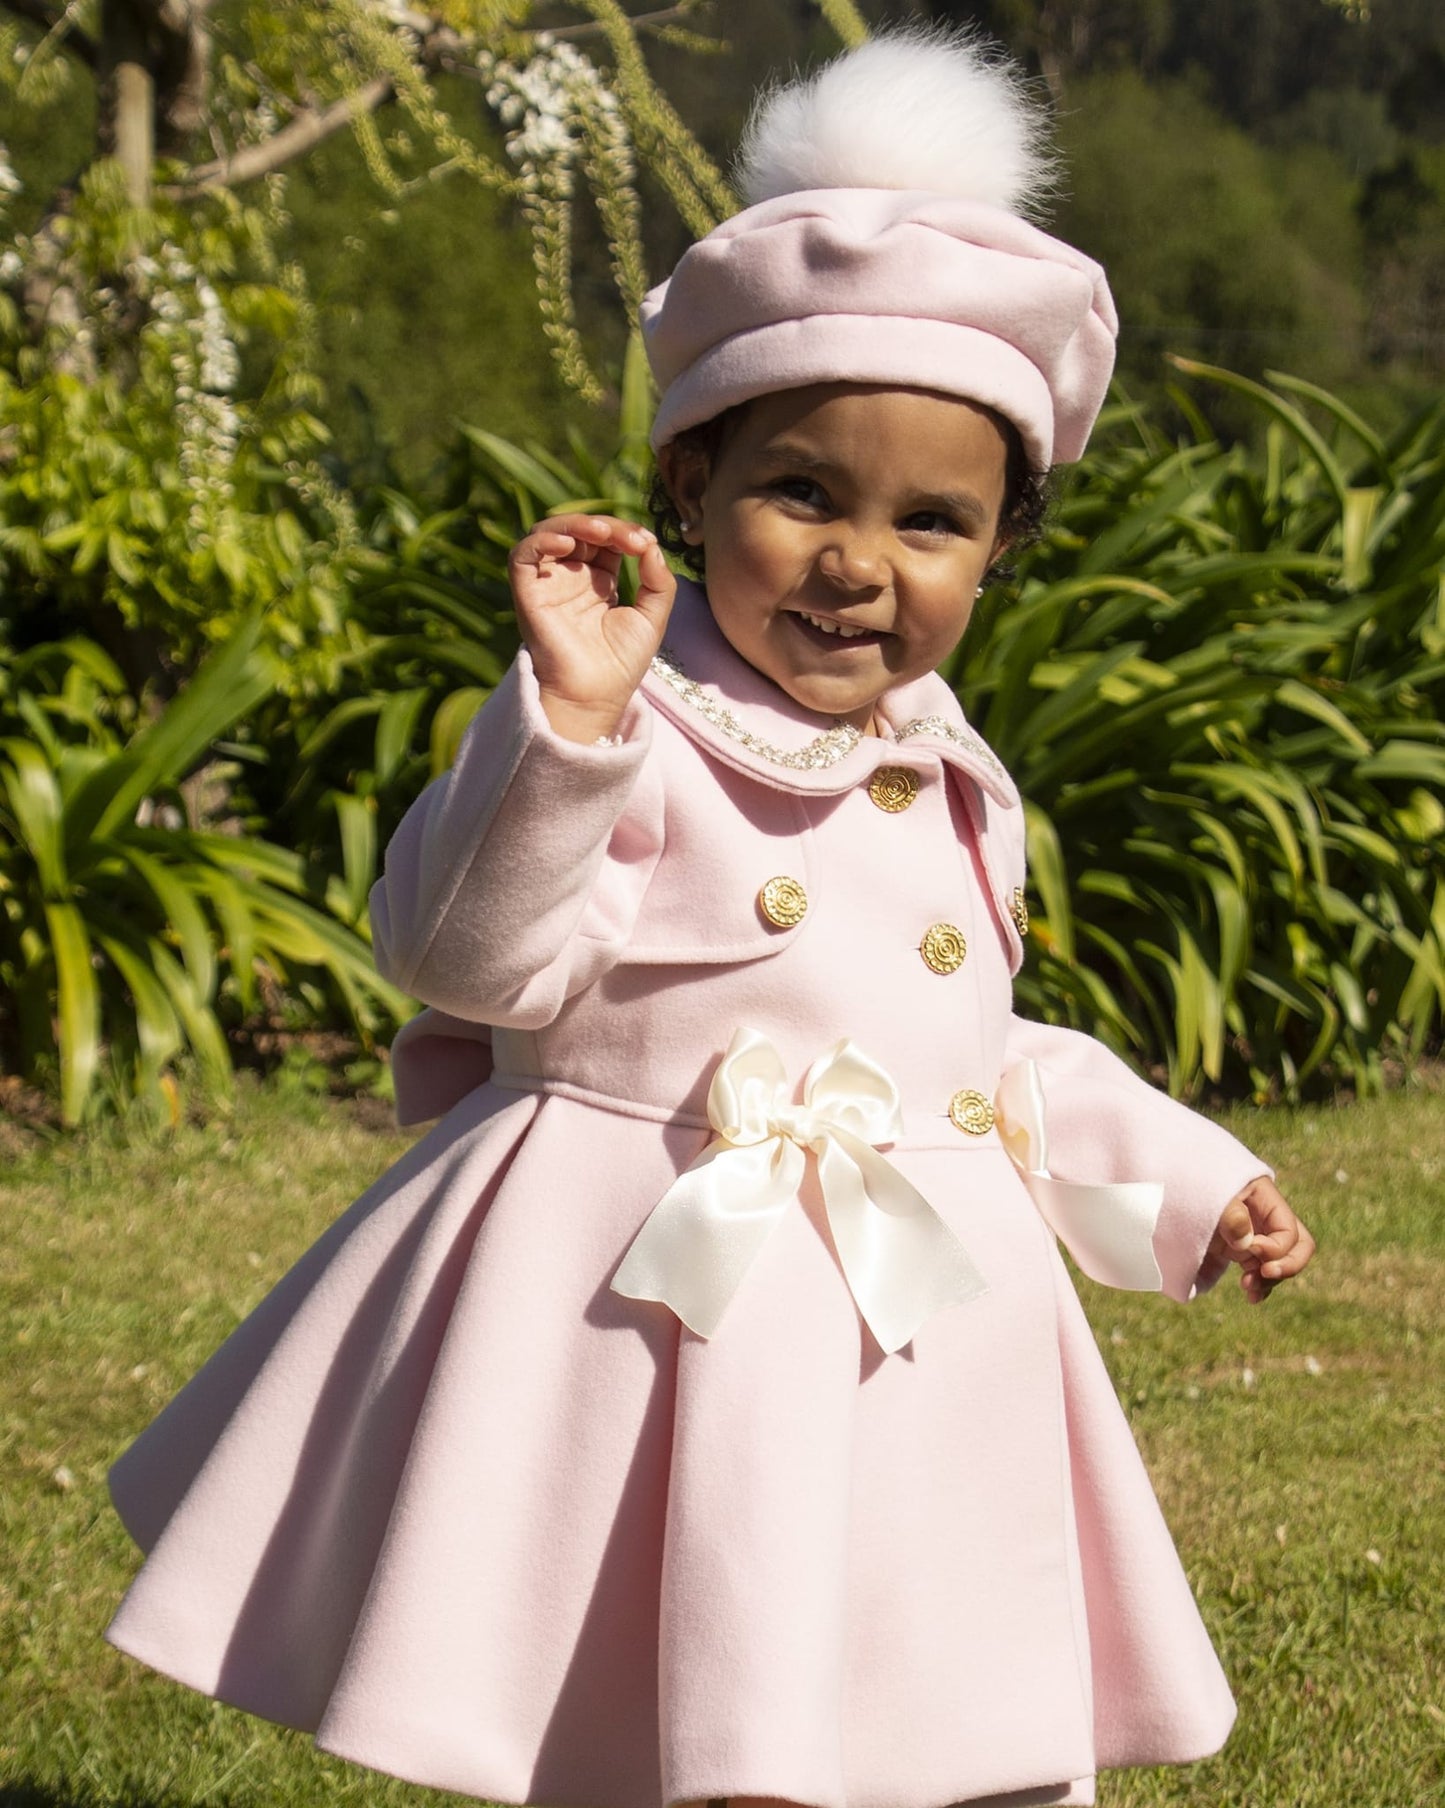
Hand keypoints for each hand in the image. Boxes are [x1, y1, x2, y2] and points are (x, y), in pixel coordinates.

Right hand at [508, 513, 675, 742]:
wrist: (596, 697)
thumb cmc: (622, 664)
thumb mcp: (653, 617)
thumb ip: (658, 580)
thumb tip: (652, 545)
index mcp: (599, 581)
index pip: (606, 539)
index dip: (625, 532)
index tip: (645, 542)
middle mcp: (571, 578)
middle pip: (580, 530)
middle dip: (606, 525)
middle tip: (630, 538)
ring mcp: (548, 584)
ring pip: (549, 533)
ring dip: (575, 524)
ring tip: (601, 532)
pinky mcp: (528, 594)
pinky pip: (522, 555)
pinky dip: (541, 540)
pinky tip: (568, 543)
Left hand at [1200, 1176, 1314, 1302]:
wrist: (1164, 1187)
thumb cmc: (1190, 1180)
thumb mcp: (1210, 1191)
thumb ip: (1231, 1214)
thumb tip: (1247, 1243)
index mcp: (1264, 1198)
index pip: (1288, 1229)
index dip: (1277, 1246)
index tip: (1252, 1250)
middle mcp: (1263, 1219)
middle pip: (1296, 1247)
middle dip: (1286, 1266)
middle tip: (1265, 1274)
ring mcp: (1252, 1236)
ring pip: (1278, 1264)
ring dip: (1269, 1280)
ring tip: (1248, 1290)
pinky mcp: (1237, 1251)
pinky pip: (1259, 1272)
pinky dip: (1258, 1286)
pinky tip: (1251, 1297)